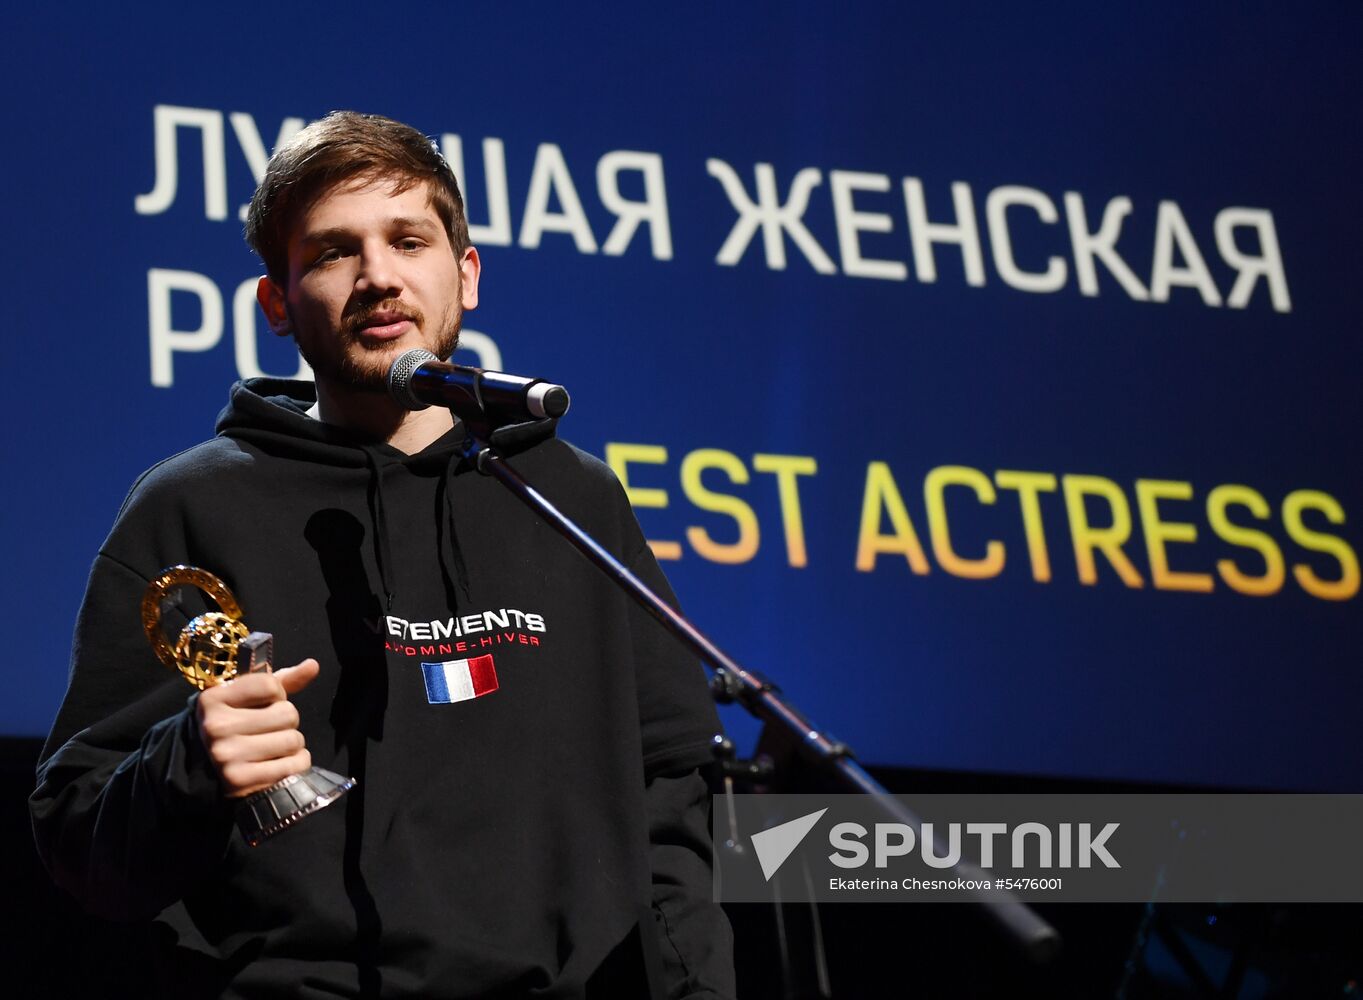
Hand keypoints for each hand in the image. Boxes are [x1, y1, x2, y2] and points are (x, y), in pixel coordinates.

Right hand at [195, 658, 319, 797]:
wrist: (207, 771)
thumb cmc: (236, 726)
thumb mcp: (248, 699)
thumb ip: (282, 681)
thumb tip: (313, 665)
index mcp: (213, 699)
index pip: (270, 684)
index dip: (277, 694)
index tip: (266, 704)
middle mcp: (216, 726)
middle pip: (287, 713)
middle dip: (287, 722)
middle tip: (270, 730)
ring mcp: (226, 755)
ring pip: (294, 739)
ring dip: (293, 745)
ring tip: (274, 748)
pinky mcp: (240, 781)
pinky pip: (294, 765)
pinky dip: (295, 764)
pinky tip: (277, 765)